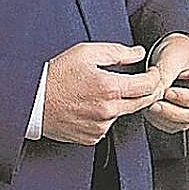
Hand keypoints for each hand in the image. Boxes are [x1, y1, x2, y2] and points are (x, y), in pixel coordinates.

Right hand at [42, 42, 163, 144]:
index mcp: (109, 88)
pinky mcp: (91, 137)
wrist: (33, 101)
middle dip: (148, 91)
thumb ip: (118, 52)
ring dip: (123, 103)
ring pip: (123, 113)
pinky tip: (92, 104)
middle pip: (142, 103)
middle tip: (145, 81)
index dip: (155, 76)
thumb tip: (139, 53)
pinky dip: (106, 115)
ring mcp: (100, 127)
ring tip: (104, 90)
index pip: (148, 86)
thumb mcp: (87, 52)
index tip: (153, 71)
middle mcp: (108, 111)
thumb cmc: (58, 74)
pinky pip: (107, 125)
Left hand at [143, 34, 188, 133]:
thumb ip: (164, 76)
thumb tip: (156, 94)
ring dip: (164, 117)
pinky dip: (160, 120)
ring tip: (150, 103)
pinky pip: (173, 125)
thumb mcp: (171, 57)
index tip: (168, 92)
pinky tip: (151, 108)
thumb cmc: (177, 51)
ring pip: (183, 123)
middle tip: (154, 102)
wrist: (170, 53)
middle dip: (172, 111)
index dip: (187, 98)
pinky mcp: (183, 115)